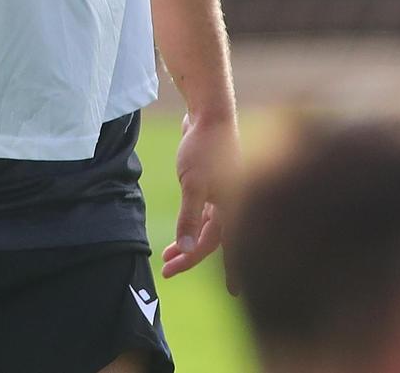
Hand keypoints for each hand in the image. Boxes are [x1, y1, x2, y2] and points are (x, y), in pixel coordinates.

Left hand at [162, 111, 237, 282]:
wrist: (209, 112)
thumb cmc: (204, 146)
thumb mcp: (192, 184)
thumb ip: (190, 217)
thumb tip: (187, 248)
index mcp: (233, 205)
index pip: (222, 245)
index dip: (214, 266)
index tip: (217, 287)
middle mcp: (231, 201)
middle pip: (211, 237)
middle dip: (190, 255)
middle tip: (169, 270)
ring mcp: (222, 191)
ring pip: (206, 225)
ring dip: (188, 240)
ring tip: (167, 255)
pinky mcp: (213, 182)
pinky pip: (203, 212)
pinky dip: (192, 223)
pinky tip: (182, 229)